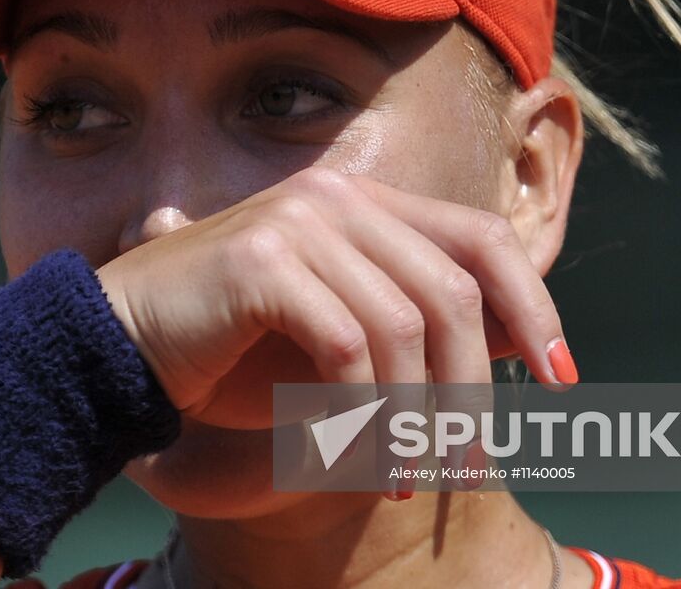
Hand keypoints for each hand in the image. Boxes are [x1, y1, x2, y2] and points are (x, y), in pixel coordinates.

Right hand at [97, 167, 570, 430]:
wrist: (117, 345)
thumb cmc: (232, 350)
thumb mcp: (339, 335)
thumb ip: (414, 325)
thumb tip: (517, 343)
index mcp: (363, 202)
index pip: (480, 238)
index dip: (534, 305)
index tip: (564, 380)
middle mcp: (336, 197)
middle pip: (453, 292)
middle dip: (475, 391)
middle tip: (471, 469)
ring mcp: (298, 221)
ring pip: (406, 326)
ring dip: (414, 421)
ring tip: (406, 483)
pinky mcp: (260, 261)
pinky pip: (346, 346)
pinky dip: (359, 414)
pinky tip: (347, 460)